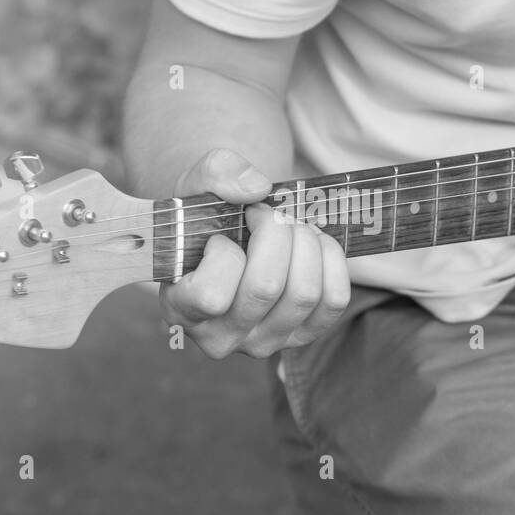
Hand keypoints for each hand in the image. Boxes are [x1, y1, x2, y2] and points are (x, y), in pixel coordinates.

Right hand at [159, 148, 350, 358]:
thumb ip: (216, 173)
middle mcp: (221, 337)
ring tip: (291, 227)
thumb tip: (257, 189)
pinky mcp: (302, 335)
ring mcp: (265, 342)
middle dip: (275, 232)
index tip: (221, 234)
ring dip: (305, 243)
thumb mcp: (197, 185)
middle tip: (266, 213)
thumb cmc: (206, 218)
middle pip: (266, 287)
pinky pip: (333, 301)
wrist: (229, 236)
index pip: (212, 296)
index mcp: (181, 309)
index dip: (224, 252)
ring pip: (303, 293)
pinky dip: (331, 261)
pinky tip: (313, 243)